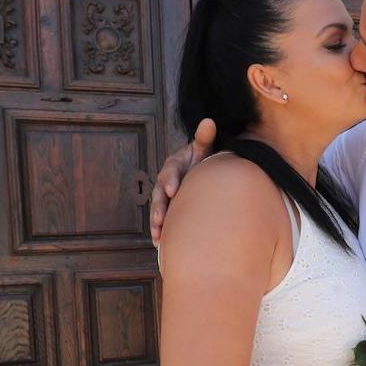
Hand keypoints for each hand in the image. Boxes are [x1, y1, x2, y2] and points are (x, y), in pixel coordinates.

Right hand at [150, 118, 216, 245]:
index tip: (172, 191)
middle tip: (160, 218)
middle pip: (158, 194)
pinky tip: (160, 244)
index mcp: (174, 165)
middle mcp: (166, 181)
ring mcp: (165, 196)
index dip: (170, 180)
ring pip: (158, 209)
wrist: (202, 171)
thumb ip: (204, 138)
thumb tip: (209, 121)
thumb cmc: (203, 159)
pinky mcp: (169, 208)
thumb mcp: (203, 148)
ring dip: (156, 223)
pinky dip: (160, 231)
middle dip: (158, 207)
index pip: (170, 171)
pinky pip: (162, 220)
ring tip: (158, 236)